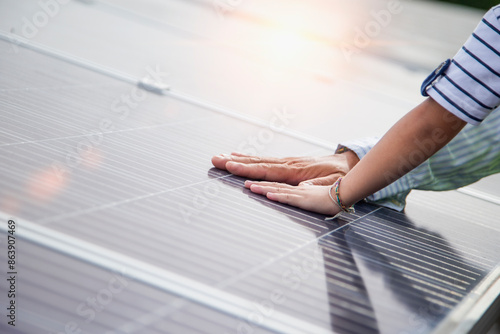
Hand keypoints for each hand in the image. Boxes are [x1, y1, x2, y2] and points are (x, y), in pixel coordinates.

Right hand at [211, 151, 359, 185]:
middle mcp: (288, 164)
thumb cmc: (342, 177)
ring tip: (220, 157)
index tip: (231, 166)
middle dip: (235, 161)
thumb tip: (304, 186)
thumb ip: (319, 185)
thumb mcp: (336, 183)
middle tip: (215, 159)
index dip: (249, 169)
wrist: (349, 164)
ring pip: (259, 159)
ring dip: (239, 158)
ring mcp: (287, 162)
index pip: (267, 170)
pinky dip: (250, 158)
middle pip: (257, 162)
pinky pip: (265, 160)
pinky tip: (240, 157)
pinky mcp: (287, 163)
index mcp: (296, 171)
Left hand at [244, 181, 340, 215]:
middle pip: (271, 182)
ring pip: (277, 188)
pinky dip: (279, 196)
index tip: (245, 178)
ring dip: (262, 187)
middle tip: (238, 175)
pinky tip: (269, 194)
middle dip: (253, 179)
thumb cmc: (333, 193)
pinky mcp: (306, 199)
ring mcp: (300, 192)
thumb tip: (301, 187)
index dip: (259, 179)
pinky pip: (290, 197)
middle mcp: (295, 186)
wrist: (349, 191)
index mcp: (295, 185)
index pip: (274, 181)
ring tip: (248, 186)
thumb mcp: (315, 192)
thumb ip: (307, 190)